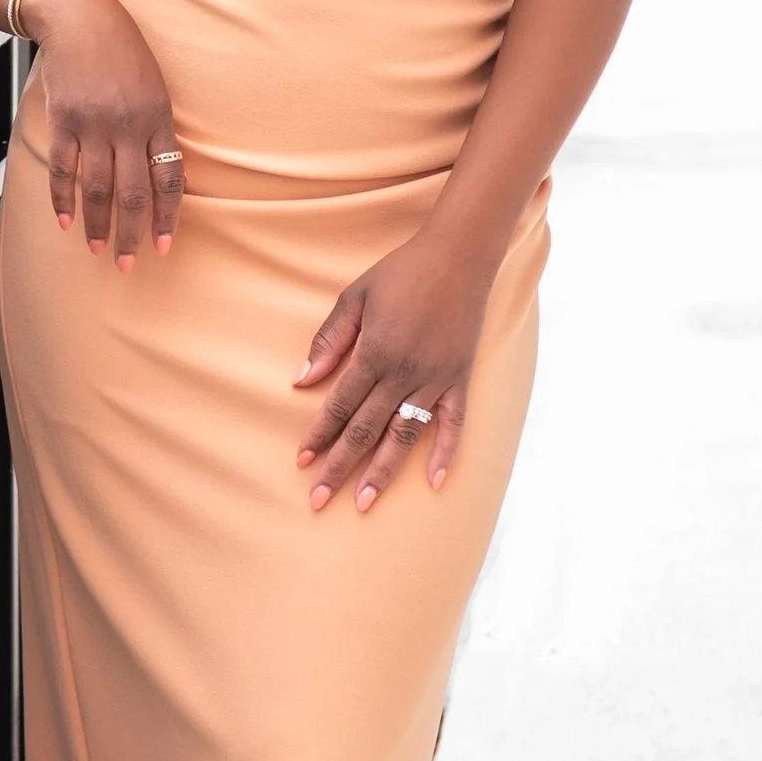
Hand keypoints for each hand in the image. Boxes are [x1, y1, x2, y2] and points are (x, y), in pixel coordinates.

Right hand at [28, 0, 183, 268]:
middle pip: (133, 193)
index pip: (169, 178)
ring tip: (99, 250)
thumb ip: (156, 128)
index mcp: (158, 117)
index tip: (163, 245)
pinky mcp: (64, 120)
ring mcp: (94, 124)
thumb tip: (161, 174)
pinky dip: (63, 199)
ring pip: (98, 188)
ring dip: (98, 225)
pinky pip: (64, 169)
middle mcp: (128, 125)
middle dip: (131, 234)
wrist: (79, 17)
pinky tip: (66, 221)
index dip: (167, 216)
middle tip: (127, 263)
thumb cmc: (120, 48)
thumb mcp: (153, 85)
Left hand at [294, 230, 492, 513]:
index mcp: (374, 352)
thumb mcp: (355, 297)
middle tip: (318, 500)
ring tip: (363, 503)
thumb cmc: (401, 273)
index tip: (302, 462)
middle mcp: (404, 373)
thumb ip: (329, 340)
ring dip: (382, 472)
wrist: (458, 257)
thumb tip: (301, 380)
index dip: (318, 435)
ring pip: (404, 437)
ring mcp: (435, 380)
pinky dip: (446, 455)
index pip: (340, 405)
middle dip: (340, 467)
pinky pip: (454, 425)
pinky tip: (435, 484)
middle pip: (366, 430)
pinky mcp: (460, 379)